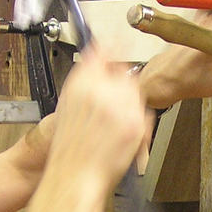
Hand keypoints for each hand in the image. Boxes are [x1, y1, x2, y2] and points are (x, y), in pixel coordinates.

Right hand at [44, 43, 146, 190]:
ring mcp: (120, 106)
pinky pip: (143, 113)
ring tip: (112, 124)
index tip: (120, 37)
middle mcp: (100, 89)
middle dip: (122, 85)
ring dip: (130, 103)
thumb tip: (99, 59)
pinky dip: (137, 122)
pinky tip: (120, 133)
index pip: (102, 49)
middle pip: (124, 72)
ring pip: (135, 92)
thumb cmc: (69, 146)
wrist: (74, 174)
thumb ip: (85, 80)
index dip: (113, 44)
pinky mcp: (134, 123)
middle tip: (112, 104)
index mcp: (80, 82)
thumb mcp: (68, 104)